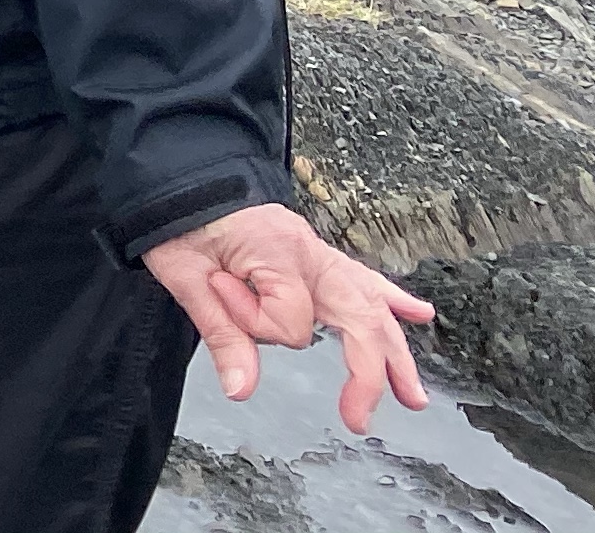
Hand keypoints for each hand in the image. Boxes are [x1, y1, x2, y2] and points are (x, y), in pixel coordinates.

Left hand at [142, 202, 432, 435]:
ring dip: (394, 351)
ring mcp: (316, 251)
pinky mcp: (313, 252)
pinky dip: (391, 297)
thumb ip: (220, 333)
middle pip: (358, 317)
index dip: (254, 324)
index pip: (289, 321)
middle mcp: (309, 252)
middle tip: (359, 419)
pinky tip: (418, 314)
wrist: (176, 174)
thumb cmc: (177, 220)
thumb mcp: (183, 275)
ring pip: (371, 303)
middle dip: (368, 372)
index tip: (220, 296)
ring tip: (411, 394)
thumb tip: (241, 388)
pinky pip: (361, 276)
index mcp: (279, 252)